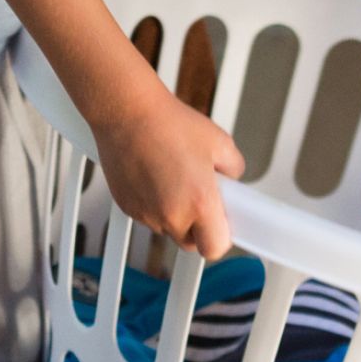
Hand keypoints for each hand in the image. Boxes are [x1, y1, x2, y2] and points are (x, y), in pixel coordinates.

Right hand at [90, 75, 244, 259]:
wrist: (128, 113)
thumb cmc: (169, 124)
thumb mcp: (220, 142)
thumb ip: (233, 170)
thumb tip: (231, 181)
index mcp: (200, 203)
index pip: (214, 248)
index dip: (219, 237)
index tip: (221, 223)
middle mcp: (171, 215)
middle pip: (190, 242)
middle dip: (197, 227)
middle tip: (199, 198)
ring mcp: (146, 214)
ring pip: (167, 229)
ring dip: (174, 214)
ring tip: (174, 179)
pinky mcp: (127, 208)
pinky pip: (147, 216)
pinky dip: (153, 204)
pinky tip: (155, 177)